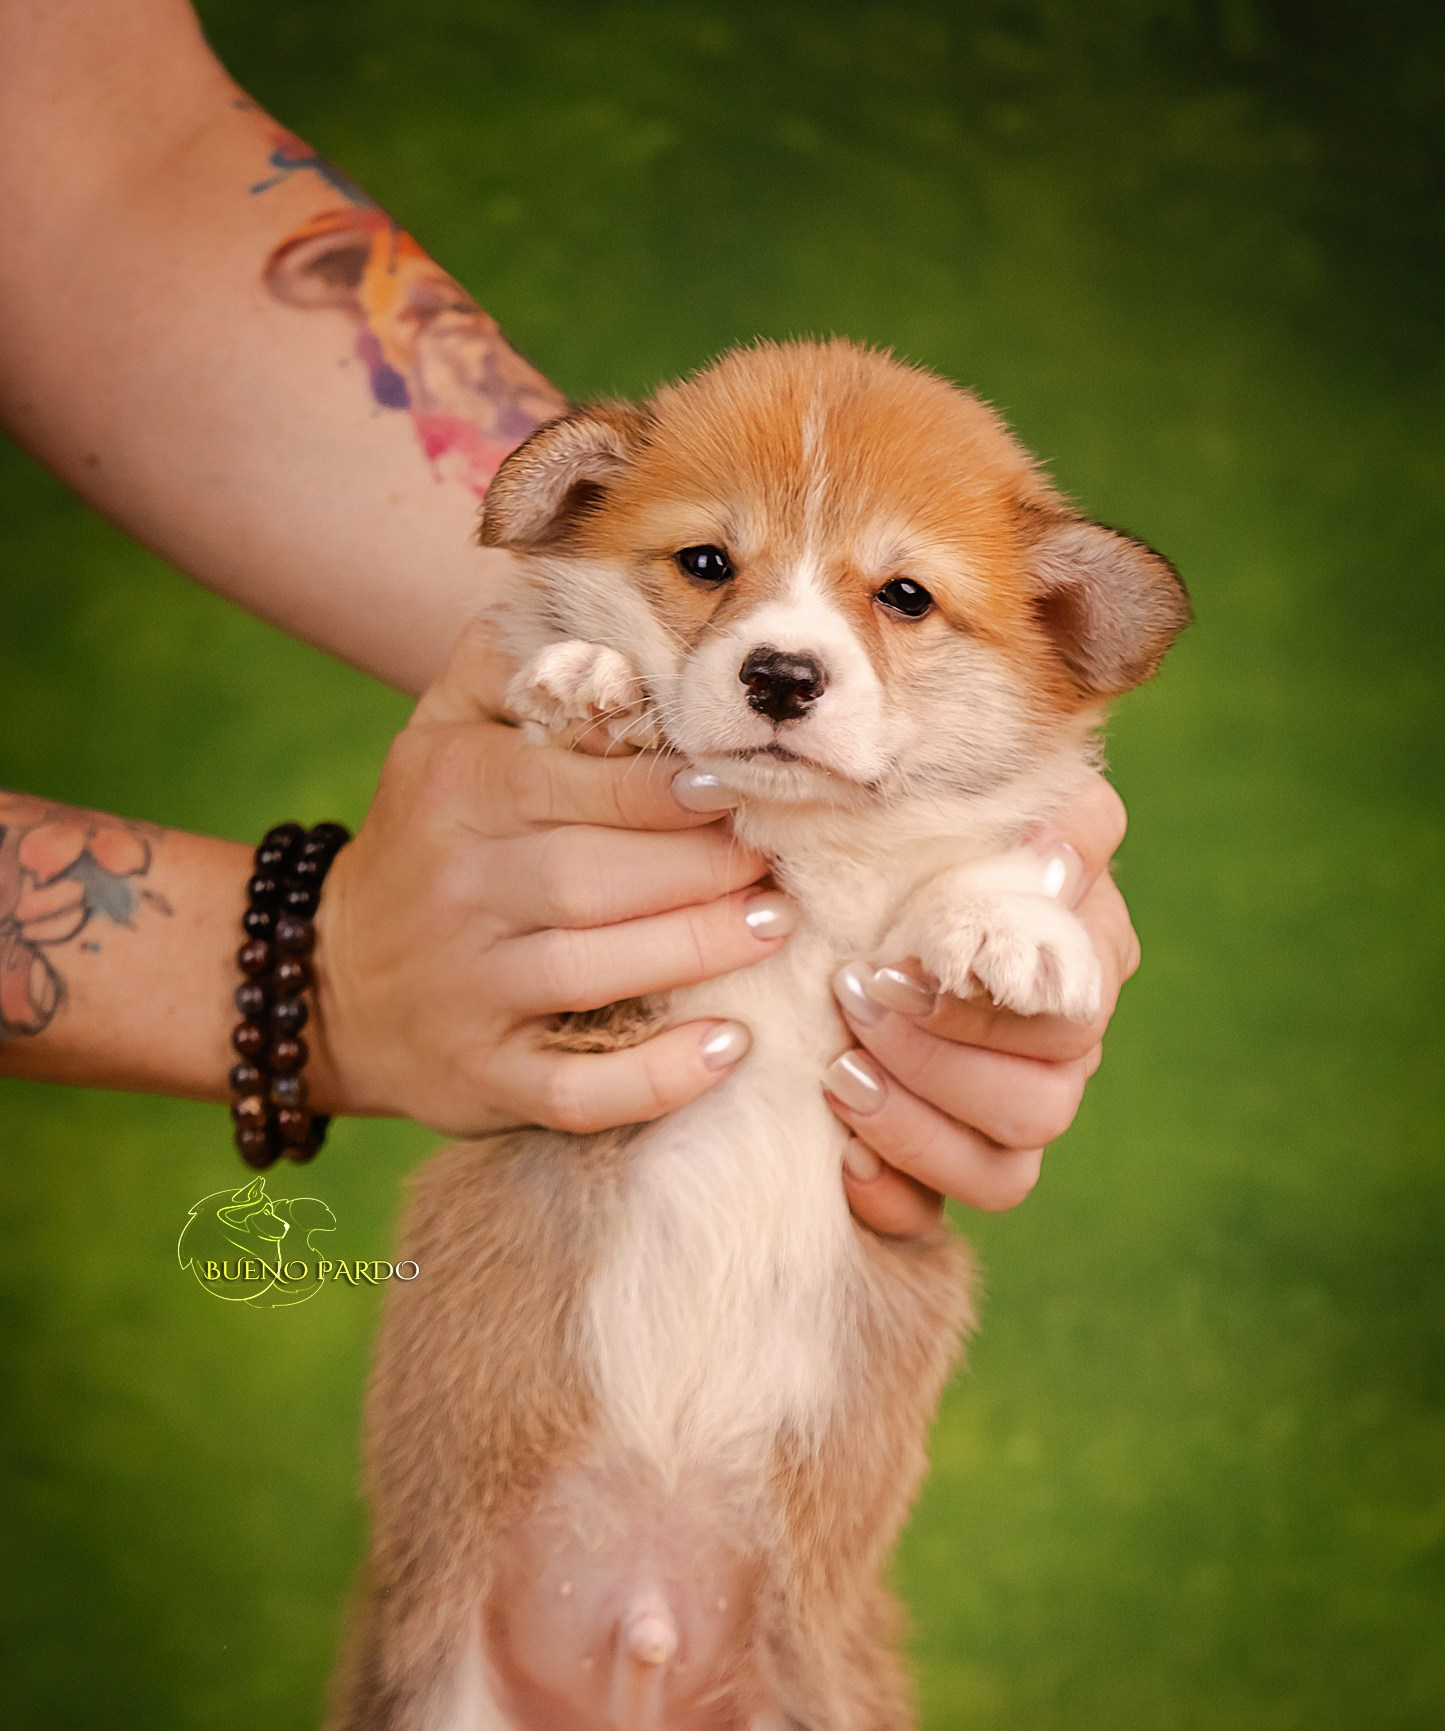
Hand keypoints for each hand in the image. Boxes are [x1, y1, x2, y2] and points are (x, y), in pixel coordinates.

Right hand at [312, 621, 793, 1133]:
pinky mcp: (481, 1079)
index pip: (574, 784)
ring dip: (697, 953)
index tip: (734, 786)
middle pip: (595, 880)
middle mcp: (456, 892)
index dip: (666, 790)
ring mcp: (466, 993)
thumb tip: (578, 590)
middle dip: (703, 872)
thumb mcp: (439, 734)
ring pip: (592, 973)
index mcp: (455, 793)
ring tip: (773, 929)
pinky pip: (575, 1090)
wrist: (330, 980)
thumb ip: (503, 665)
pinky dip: (655, 1078)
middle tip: (778, 864)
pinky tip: (727, 1049)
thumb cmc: (427, 841)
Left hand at [821, 774, 1138, 1236]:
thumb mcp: (969, 810)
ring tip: (837, 1070)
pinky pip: (943, 1215)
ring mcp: (1014, 1120)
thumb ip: (1048, 817)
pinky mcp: (953, 1172)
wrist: (824, 911)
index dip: (1004, 988)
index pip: (1082, 993)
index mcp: (1084, 959)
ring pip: (1009, 1166)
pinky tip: (841, 1155)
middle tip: (856, 996)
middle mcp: (1065, 1050)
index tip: (916, 948)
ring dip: (917, 1121)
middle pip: (1047, 1094)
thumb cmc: (904, 850)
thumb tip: (1052, 849)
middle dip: (945, 1052)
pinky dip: (894, 1190)